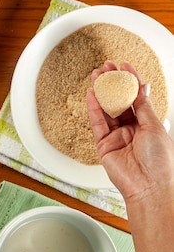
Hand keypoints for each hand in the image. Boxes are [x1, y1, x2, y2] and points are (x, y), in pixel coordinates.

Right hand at [86, 61, 173, 200]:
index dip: (131, 81)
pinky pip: (97, 123)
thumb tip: (141, 87)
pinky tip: (92, 94)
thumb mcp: (154, 127)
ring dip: (101, 92)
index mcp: (148, 124)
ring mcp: (117, 136)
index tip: (125, 66)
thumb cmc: (160, 161)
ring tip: (96, 75)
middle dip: (113, 84)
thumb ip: (143, 107)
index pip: (137, 98)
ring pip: (107, 110)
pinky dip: (94, 108)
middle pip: (120, 101)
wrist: (150, 185)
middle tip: (107, 67)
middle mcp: (132, 129)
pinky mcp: (103, 145)